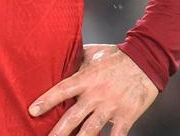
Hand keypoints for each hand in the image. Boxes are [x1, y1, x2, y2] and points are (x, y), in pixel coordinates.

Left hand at [30, 44, 158, 135]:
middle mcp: (96, 94)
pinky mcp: (127, 115)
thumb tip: (59, 57)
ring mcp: (111, 106)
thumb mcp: (93, 52)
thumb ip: (76, 58)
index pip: (62, 90)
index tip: (32, 111)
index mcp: (86, 78)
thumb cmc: (117, 56)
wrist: (146, 59)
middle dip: (58, 131)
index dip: (47, 100)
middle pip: (73, 116)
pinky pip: (117, 135)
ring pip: (91, 129)